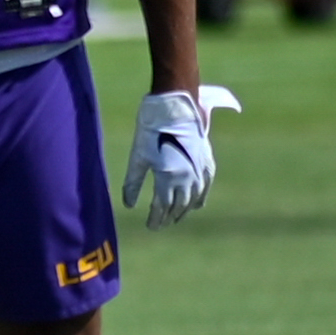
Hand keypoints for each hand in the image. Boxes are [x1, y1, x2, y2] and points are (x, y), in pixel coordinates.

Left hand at [122, 83, 223, 225]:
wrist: (175, 108)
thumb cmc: (151, 130)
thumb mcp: (138, 157)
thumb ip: (133, 182)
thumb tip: (129, 205)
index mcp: (168, 177)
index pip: (162, 206)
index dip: (156, 218)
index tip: (151, 226)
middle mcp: (187, 177)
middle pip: (179, 205)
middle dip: (169, 216)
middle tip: (161, 224)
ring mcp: (200, 170)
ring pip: (194, 198)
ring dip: (185, 210)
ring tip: (176, 218)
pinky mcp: (207, 161)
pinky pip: (206, 186)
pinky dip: (201, 197)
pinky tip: (197, 204)